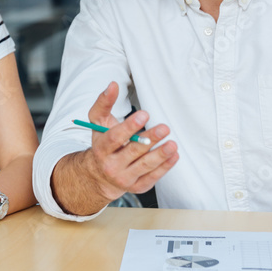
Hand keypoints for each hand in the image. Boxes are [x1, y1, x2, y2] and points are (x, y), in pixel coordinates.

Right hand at [52, 82, 178, 215]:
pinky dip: (164, 167)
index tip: (144, 114)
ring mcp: (124, 178)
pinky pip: (152, 177)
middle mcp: (111, 165)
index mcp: (102, 148)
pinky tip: (173, 155)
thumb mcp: (98, 123)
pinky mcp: (137, 186)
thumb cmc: (103, 143)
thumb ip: (104, 103)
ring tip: (172, 144)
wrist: (99, 175)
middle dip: (150, 139)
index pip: (115, 138)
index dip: (130, 126)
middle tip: (164, 127)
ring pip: (144, 166)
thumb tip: (113, 84)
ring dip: (160, 155)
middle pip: (133, 151)